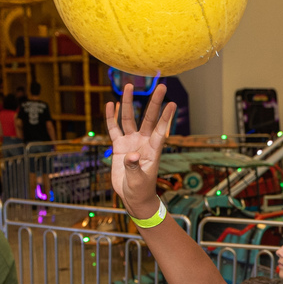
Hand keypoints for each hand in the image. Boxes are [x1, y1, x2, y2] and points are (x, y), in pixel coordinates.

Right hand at [105, 83, 174, 217]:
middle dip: (154, 103)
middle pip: (148, 118)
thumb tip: (132, 155)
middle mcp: (143, 142)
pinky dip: (112, 117)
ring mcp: (131, 142)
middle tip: (161, 86)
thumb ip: (135, 167)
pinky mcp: (119, 146)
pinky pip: (114, 129)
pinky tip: (110, 104)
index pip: (160, 130)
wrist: (132, 197)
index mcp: (153, 150)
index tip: (172, 103)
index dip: (166, 117)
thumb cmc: (140, 190)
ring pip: (129, 119)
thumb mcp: (138, 181)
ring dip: (128, 103)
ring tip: (129, 86)